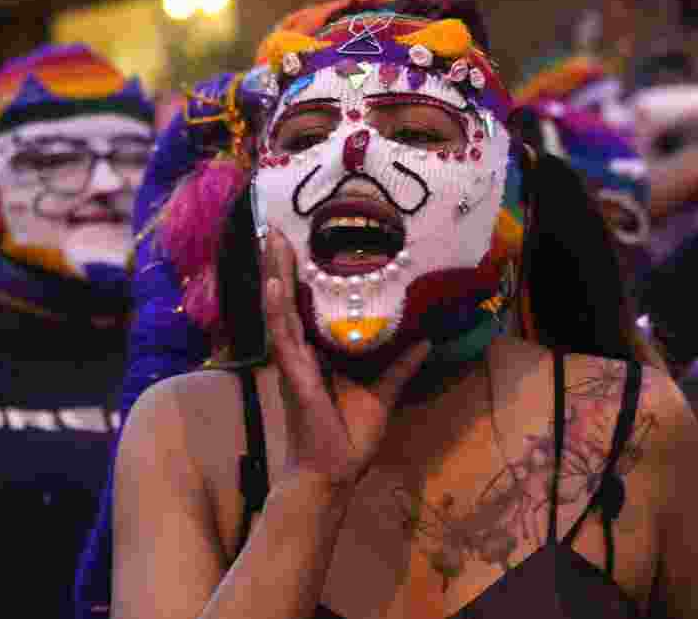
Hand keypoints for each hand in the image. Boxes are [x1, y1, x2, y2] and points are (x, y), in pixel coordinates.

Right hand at [262, 228, 429, 490]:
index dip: (303, 275)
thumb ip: (399, 365)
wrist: (332, 473)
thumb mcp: (382, 393)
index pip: (308, 305)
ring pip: (280, 307)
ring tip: (273, 238)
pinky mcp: (292, 373)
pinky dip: (277, 307)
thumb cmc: (350, 436)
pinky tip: (272, 282)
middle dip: (282, 263)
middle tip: (278, 224)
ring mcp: (293, 360)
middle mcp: (301, 349)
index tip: (304, 239)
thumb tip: (425, 340)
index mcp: (318, 352)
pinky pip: (282, 335)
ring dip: (275, 272)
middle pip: (289, 298)